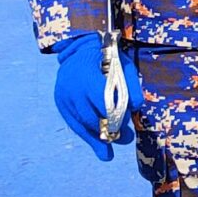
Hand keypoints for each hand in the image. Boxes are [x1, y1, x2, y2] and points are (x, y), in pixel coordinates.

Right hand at [50, 33, 139, 161]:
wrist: (79, 45)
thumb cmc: (106, 56)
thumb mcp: (122, 66)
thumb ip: (131, 85)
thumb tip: (136, 108)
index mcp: (87, 77)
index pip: (103, 105)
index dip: (117, 118)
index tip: (127, 128)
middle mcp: (72, 89)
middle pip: (92, 118)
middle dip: (110, 131)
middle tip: (126, 139)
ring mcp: (63, 97)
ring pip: (82, 125)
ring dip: (98, 138)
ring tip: (110, 151)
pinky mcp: (61, 103)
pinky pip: (75, 124)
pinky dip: (88, 137)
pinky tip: (101, 151)